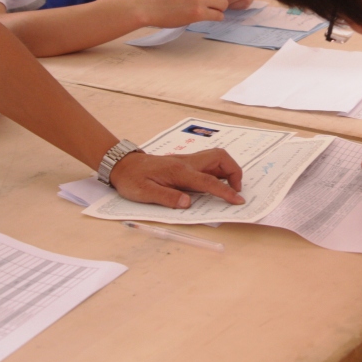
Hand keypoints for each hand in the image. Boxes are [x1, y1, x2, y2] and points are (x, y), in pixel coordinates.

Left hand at [109, 148, 244, 207]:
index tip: (238, 200)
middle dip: (234, 172)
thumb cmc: (132, 179)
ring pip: (216, 157)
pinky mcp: (185, 163)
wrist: (123, 165)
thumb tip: (187, 203)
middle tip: (235, 190)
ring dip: (227, 170)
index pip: (209, 181)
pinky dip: (218, 170)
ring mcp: (187, 160)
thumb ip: (167, 197)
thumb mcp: (144, 192)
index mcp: (179, 171)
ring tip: (227, 187)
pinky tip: (214, 182)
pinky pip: (208, 162)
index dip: (226, 191)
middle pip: (220, 158)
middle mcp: (187, 162)